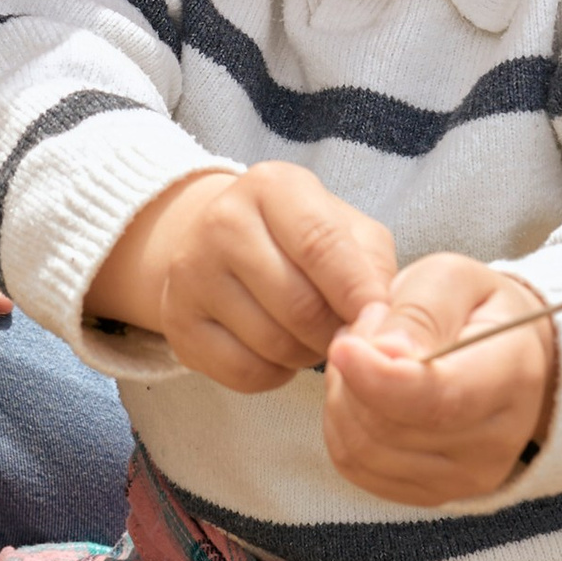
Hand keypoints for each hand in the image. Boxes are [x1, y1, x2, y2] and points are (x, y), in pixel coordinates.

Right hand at [88, 164, 400, 393]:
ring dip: (308, 354)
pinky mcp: (177, 323)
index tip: (385, 327)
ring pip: (273, 344)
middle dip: (336, 333)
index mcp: (272, 186)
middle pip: (299, 305)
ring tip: (311, 336)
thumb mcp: (348, 231)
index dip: (360, 295)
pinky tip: (278, 352)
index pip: (323, 246)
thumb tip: (382, 328)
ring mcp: (191, 274)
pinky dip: (275, 374)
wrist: (219, 245)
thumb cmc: (302, 239)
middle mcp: (222, 221)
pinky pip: (244, 372)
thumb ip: (374, 270)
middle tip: (346, 333)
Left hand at [323, 254, 556, 506]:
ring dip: (342, 397)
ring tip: (365, 356)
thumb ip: (418, 312)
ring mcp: (466, 478)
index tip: (343, 346)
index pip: (437, 400)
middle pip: (387, 428)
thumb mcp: (451, 279)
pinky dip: (343, 425)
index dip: (378, 380)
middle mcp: (496, 441)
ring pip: (363, 450)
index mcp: (511, 376)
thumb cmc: (474, 309)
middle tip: (365, 329)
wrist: (506, 354)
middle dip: (352, 375)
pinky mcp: (433, 493)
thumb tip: (383, 354)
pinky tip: (362, 391)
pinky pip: (356, 467)